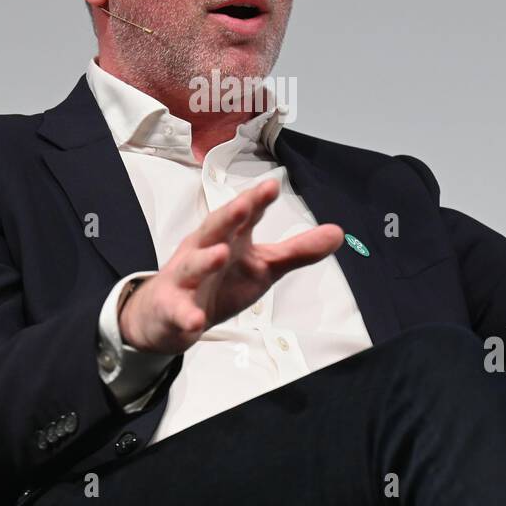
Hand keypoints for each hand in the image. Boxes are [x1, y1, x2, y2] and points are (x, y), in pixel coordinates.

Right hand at [117, 177, 343, 354]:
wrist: (167, 314)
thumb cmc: (218, 281)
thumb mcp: (262, 266)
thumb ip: (297, 250)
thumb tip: (338, 233)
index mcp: (228, 237)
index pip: (244, 216)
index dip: (256, 201)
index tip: (272, 186)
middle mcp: (203, 250)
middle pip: (215, 229)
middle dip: (229, 216)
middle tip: (245, 205)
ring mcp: (185, 278)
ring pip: (192, 266)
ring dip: (204, 259)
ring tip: (220, 254)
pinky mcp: (172, 308)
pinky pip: (178, 311)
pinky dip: (186, 315)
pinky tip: (195, 320)